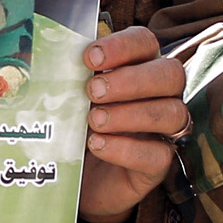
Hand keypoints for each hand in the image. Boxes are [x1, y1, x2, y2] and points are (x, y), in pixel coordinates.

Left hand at [80, 25, 186, 222]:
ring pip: (172, 113)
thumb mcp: (69, 97)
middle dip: (132, 80)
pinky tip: (97, 144)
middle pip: (171, 74)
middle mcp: (161, 95)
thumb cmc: (74, 126)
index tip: (90, 57)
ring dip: (131, 114)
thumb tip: (50, 56)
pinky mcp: (157, 165)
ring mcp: (163, 130)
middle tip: (94, 91)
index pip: (146, 43)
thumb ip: (67, 75)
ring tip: (94, 120)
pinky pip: (158, 154)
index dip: (123, 46)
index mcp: (140, 67)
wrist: (74, 179)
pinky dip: (126, 148)